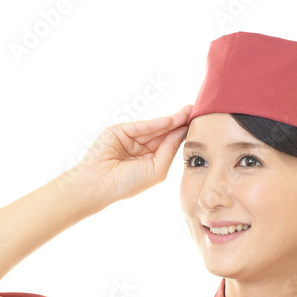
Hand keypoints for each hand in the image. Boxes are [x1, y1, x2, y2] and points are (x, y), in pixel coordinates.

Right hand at [74, 104, 192, 204]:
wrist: (99, 185)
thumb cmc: (127, 184)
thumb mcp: (156, 170)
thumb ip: (168, 151)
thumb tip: (181, 133)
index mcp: (150, 160)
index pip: (168, 144)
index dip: (181, 134)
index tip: (196, 125)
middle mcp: (141, 148)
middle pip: (163, 133)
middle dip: (178, 123)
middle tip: (194, 112)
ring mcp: (130, 139)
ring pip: (153, 128)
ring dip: (170, 121)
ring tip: (186, 113)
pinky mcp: (119, 131)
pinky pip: (140, 126)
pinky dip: (154, 124)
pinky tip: (169, 120)